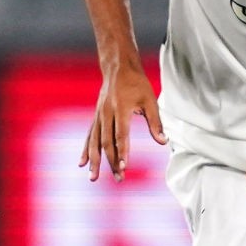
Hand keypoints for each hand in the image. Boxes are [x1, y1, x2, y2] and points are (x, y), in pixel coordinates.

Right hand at [78, 59, 165, 180]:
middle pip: (107, 142)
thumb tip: (163, 142)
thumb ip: (155, 122)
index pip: (121, 135)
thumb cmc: (137, 83)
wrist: (118, 67)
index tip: (124, 167)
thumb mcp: (150, 100)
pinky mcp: (96, 117)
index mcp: (121, 108)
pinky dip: (86, 150)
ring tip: (94, 178)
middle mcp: (106, 113)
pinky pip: (90, 136)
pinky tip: (82, 163)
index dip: (122, 152)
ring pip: (95, 141)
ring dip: (95, 161)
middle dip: (111, 162)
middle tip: (119, 178)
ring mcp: (98, 115)